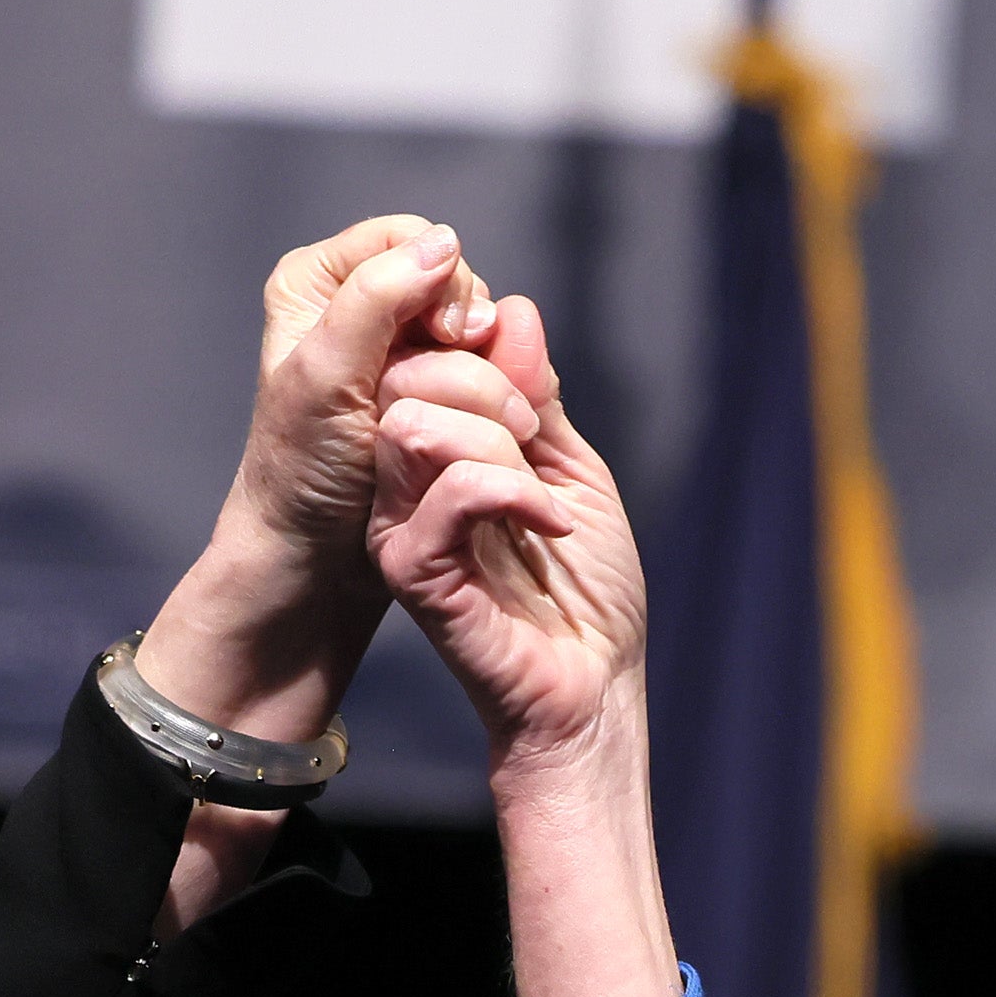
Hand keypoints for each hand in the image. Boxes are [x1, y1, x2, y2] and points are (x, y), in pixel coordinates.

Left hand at [136, 215, 498, 740]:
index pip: (410, 239)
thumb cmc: (306, 474)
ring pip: (471, 327)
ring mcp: (389, 348)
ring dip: (483, 368)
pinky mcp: (421, 390)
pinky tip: (479, 428)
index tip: (453, 337)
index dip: (443, 282)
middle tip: (458, 383)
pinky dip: (488, 393)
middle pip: (449, 280)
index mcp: (315, 280)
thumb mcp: (327, 376)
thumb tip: (444, 243)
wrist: (312, 557)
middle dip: (465, 329)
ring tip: (471, 417)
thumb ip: (378, 299)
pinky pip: (478, 368)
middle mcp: (351, 303)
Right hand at [369, 294, 647, 790]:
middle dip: (488, 384)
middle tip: (537, 438)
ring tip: (540, 491)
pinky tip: (550, 523)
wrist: (594, 685)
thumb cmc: (585, 591)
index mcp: (434, 453)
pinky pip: (449, 490)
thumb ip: (538, 395)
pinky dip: (514, 490)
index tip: (536, 396)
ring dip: (496, 440)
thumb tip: (512, 311)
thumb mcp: (570, 467)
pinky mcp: (414, 571)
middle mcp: (403, 485)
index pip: (422, 354)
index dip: (479, 346)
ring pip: (415, 423)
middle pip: (408, 375)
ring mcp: (401, 527)